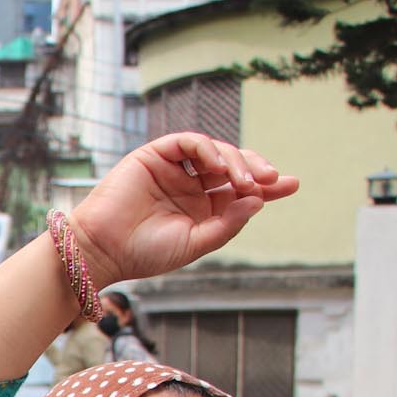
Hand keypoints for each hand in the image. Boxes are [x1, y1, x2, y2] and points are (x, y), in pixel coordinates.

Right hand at [67, 134, 296, 288]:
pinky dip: (208, 149)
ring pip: (215, 151)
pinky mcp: (155, 156)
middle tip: (273, 180)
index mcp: (201, 208)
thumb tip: (259, 199)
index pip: (240, 191)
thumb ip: (228, 223)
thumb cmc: (144, 253)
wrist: (104, 250)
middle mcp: (190, 186)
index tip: (292, 184)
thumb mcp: (197, 243)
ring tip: (244, 180)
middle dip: (256, 170)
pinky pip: (188, 142)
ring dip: (236, 160)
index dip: (267, 186)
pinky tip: (219, 167)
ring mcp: (174, 169)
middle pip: (233, 167)